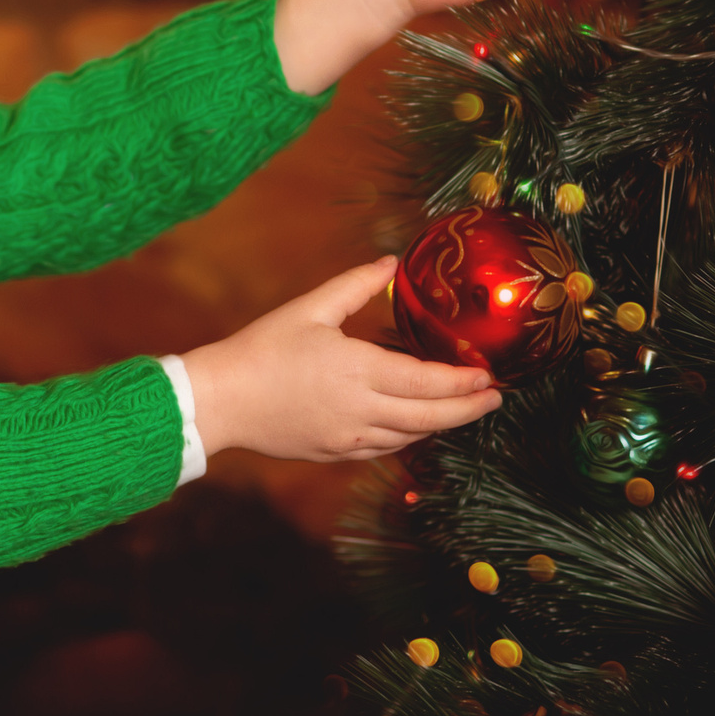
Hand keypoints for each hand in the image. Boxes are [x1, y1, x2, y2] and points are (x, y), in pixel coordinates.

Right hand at [180, 259, 501, 462]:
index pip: (427, 382)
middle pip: (431, 418)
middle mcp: (361, 409)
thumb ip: (355, 285)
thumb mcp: (309, 309)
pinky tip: (414, 425)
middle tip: (494, 398)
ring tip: (461, 409)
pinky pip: (383, 448)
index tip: (489, 374)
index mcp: (358, 370)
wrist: (219, 401)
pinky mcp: (334, 452)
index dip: (464, 381)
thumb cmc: (260, 349)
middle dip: (469, 409)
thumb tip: (390, 263)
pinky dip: (407, 437)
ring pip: (410, 436)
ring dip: (441, 424)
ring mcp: (349, 437)